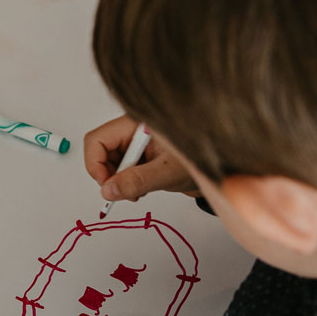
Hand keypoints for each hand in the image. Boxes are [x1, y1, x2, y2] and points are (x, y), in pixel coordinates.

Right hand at [84, 115, 198, 203]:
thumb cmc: (202, 161)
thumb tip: (108, 190)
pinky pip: (121, 168)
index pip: (97, 139)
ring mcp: (137, 142)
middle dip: (109, 175)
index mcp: (137, 123)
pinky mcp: (141, 154)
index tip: (108, 187)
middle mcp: (133, 130)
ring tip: (140, 190)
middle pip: (101, 151)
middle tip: (127, 192)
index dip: (96, 165)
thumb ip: (136, 181)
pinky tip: (144, 186)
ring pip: (109, 162)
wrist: (220, 170)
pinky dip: (127, 182)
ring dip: (119, 181)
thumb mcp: (167, 172)